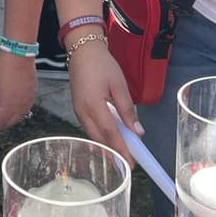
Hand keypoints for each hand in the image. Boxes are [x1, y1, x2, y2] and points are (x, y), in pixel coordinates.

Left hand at [0, 51, 35, 135]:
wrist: (20, 54)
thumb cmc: (4, 66)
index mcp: (7, 104)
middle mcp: (19, 105)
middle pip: (9, 122)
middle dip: (0, 127)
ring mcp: (28, 100)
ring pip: (19, 118)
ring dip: (10, 122)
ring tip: (1, 122)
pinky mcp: (33, 94)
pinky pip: (26, 110)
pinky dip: (19, 114)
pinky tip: (15, 112)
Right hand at [68, 40, 140, 162]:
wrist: (82, 50)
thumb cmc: (102, 65)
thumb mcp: (119, 85)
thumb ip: (127, 110)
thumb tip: (138, 132)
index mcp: (94, 105)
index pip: (110, 134)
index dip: (121, 150)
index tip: (131, 164)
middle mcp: (83, 112)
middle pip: (99, 139)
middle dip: (113, 154)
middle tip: (127, 165)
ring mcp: (78, 111)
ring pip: (93, 135)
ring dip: (106, 147)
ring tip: (119, 157)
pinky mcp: (78, 108)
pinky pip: (89, 128)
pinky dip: (100, 137)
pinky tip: (108, 141)